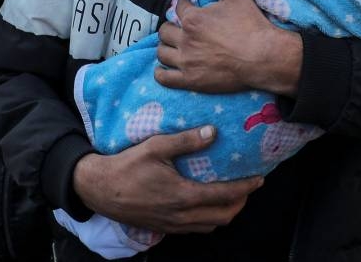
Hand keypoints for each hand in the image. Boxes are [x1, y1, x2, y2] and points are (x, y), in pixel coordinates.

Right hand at [72, 126, 262, 233]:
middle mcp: (182, 215)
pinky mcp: (165, 228)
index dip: (246, 187)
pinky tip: (206, 204)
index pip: (225, 195)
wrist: (100, 190)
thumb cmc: (127, 166)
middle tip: (248, 186)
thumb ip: (186, 141)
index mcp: (184, 195)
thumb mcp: (156, 147)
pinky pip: (196, 229)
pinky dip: (209, 219)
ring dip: (226, 212)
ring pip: (211, 226)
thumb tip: (212, 132)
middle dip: (241, 202)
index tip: (259, 178)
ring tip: (232, 195)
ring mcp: (173, 225)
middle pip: (224, 216)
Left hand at [155, 0, 301, 95]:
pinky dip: (161, 72)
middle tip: (182, 29)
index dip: (185, 5)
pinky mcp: (191, 81)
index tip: (190, 8)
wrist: (264, 56)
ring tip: (175, 46)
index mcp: (193, 19)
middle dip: (172, 27)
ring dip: (166, 47)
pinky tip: (166, 68)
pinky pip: (164, 77)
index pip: (179, 7)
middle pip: (165, 31)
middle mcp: (185, 40)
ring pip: (162, 53)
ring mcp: (186, 62)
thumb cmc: (251, 24)